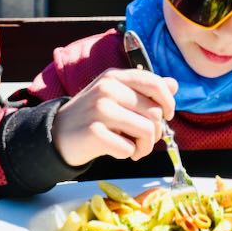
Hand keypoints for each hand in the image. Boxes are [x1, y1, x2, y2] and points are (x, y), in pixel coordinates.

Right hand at [52, 68, 177, 167]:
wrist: (57, 134)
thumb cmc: (93, 116)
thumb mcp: (116, 95)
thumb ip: (144, 90)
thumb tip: (174, 84)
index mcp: (115, 76)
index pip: (155, 83)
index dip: (168, 102)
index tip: (166, 116)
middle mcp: (108, 88)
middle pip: (154, 113)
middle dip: (156, 133)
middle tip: (144, 141)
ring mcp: (100, 109)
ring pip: (146, 130)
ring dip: (145, 147)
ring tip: (135, 149)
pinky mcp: (93, 132)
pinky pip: (128, 148)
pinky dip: (128, 154)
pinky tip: (118, 151)